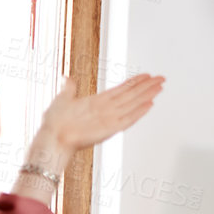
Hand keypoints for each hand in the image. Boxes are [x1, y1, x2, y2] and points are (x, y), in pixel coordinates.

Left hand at [24, 73, 165, 173]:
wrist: (51, 138)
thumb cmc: (55, 123)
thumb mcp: (62, 99)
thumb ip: (69, 89)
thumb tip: (67, 79)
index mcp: (98, 102)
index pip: (122, 89)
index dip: (135, 82)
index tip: (147, 75)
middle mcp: (106, 109)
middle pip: (132, 94)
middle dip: (147, 86)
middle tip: (162, 78)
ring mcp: (109, 119)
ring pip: (133, 103)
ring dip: (147, 94)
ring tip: (160, 86)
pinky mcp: (108, 129)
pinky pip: (128, 119)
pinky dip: (139, 112)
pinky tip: (149, 104)